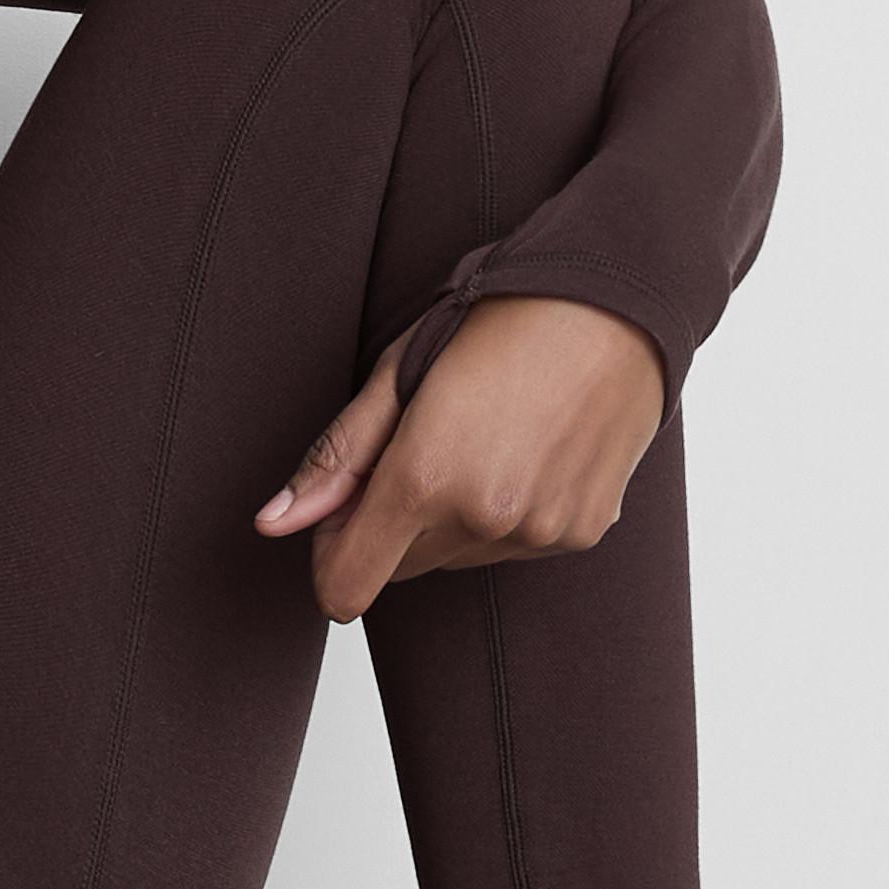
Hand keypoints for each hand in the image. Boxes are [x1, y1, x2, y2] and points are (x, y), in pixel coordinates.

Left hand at [255, 293, 666, 622]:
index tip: (342, 512)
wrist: (616, 301)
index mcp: (426, 478)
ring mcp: (540, 533)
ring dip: (452, 519)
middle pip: (400, 569)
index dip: (330, 556)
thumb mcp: (399, 374)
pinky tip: (528, 451)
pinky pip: (515, 547)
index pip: (345, 588)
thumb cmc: (503, 319)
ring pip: (458, 558)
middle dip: (392, 524)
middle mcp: (486, 519)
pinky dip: (508, 515)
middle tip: (422, 443)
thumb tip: (271, 524)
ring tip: (485, 438)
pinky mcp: (583, 532)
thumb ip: (336, 459)